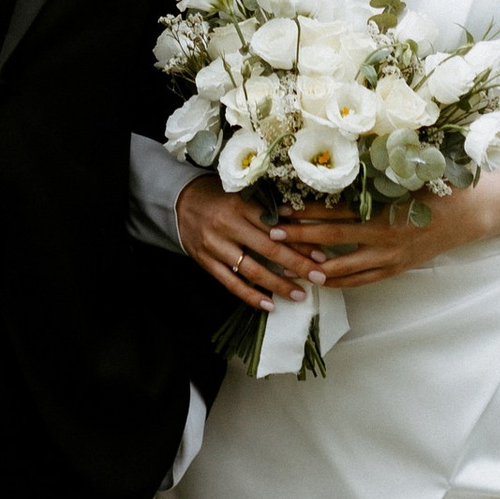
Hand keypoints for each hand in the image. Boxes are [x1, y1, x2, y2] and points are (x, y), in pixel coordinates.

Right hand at [175, 179, 326, 310]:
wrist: (179, 202)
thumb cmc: (218, 196)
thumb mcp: (241, 193)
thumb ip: (267, 207)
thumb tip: (302, 221)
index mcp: (240, 203)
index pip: (276, 226)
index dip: (300, 241)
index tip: (320, 254)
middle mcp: (228, 225)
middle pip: (268, 249)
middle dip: (297, 265)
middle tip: (319, 277)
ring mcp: (215, 245)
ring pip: (251, 270)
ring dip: (278, 285)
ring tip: (299, 295)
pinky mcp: (205, 262)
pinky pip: (231, 283)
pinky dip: (251, 296)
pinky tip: (269, 305)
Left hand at [279, 194, 473, 288]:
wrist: (471, 213)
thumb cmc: (438, 186)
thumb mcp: (406, 175)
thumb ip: (375, 176)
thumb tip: (340, 164)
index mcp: (384, 209)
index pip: (335, 212)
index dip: (306, 212)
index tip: (281, 208)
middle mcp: (384, 236)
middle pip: (333, 240)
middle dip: (300, 237)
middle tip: (272, 233)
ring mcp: (391, 257)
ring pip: (345, 268)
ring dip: (315, 266)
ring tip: (289, 263)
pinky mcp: (397, 269)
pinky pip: (363, 281)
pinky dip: (340, 281)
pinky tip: (321, 278)